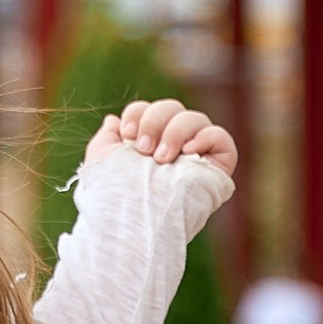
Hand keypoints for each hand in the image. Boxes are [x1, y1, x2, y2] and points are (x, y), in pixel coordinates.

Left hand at [84, 98, 237, 177]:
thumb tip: (113, 120)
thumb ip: (107, 137)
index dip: (138, 113)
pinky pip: (220, 136)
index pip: (149, 110)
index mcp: (149, 141)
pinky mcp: (217, 166)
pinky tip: (189, 151)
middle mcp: (174, 145)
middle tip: (143, 149)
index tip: (126, 134)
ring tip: (162, 159)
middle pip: (172, 108)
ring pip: (195, 118)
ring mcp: (197, 154)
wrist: (133, 216)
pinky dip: (205, 136)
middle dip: (155, 121)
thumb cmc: (114, 191)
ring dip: (175, 132)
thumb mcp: (103, 157)